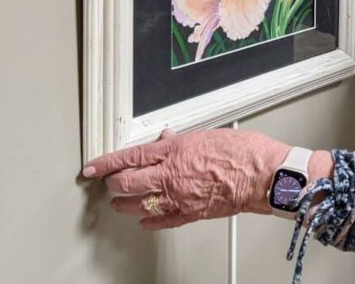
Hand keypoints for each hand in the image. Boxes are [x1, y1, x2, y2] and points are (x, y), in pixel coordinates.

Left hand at [81, 129, 296, 229]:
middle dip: (114, 183)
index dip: (104, 163)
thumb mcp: (207, 135)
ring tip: (121, 200)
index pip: (128, 157)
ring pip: (136, 204)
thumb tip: (166, 142)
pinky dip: (148, 219)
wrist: (263, 175)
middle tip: (110, 181)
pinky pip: (159, 221)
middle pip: (125, 183)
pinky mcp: (189, 214)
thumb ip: (181, 141)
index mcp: (174, 152)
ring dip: (125, 203)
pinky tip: (144, 218)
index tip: (91, 168)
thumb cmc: (243, 152)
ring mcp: (178, 197)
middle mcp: (171, 175)